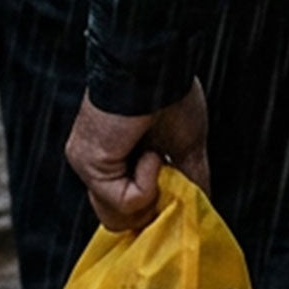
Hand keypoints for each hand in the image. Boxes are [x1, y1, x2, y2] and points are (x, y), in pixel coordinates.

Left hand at [66, 84, 210, 232]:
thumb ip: (189, 180)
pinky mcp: (91, 166)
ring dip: (150, 195)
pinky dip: (148, 183)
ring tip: (158, 159)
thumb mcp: (187, 145)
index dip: (151, 209)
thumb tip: (199, 209)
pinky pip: (126, 201)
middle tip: (168, 179)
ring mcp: (89, 166)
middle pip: (116, 221)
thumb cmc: (169, 92)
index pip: (123, 207)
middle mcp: (95, 164)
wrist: (154, 66)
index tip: (175, 194)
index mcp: (114, 158)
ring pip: (118, 219)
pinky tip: (151, 154)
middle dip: (149, 209)